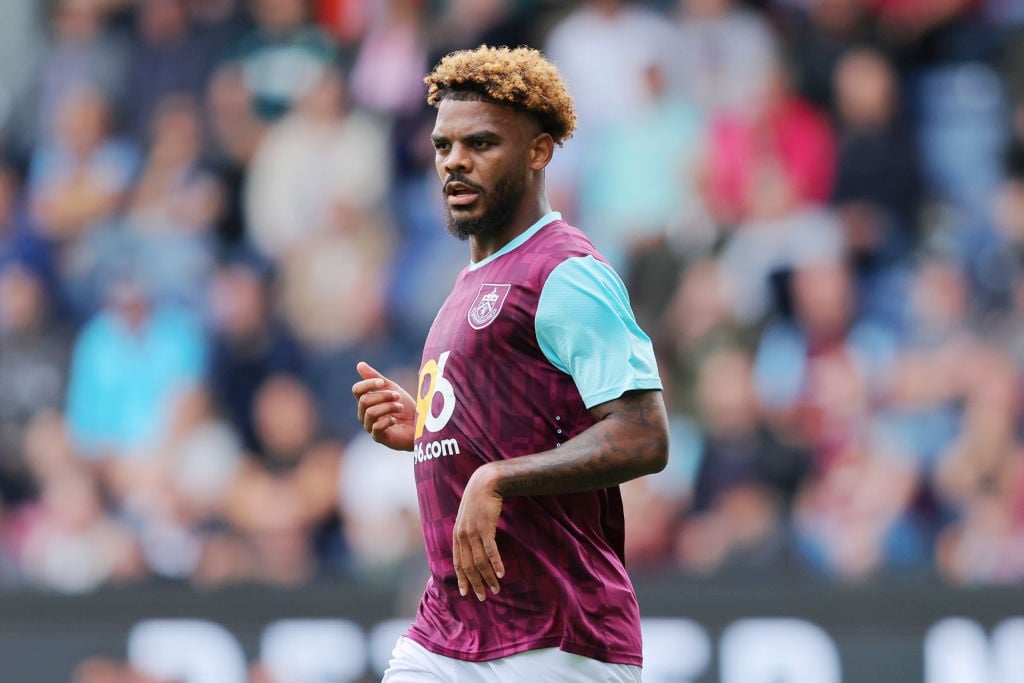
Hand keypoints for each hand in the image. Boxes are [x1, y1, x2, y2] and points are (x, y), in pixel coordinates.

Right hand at [352, 362, 415, 450]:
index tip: (382, 382)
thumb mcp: (392, 389)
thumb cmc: (405, 408)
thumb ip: (376, 378)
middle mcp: (364, 414)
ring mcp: (370, 426)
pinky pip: (376, 427)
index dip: (368, 384)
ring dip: (388, 407)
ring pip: (370, 412)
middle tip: (398, 396)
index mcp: (366, 401)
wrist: (419, 425)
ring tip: (400, 407)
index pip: (357, 390)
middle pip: (364, 400)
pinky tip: (395, 420)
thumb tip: (359, 364)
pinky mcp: (378, 437)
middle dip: (383, 396)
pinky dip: (387, 420)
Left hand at [452, 464, 505, 600]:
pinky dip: (495, 564)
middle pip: (468, 566)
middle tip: (483, 597)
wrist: (484, 483)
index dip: (461, 579)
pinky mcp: (485, 527)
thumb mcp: (468, 518)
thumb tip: (471, 547)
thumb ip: (467, 533)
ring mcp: (473, 532)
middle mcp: (462, 536)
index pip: (457, 563)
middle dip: (475, 583)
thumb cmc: (478, 501)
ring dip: (488, 577)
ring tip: (495, 589)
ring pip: (479, 561)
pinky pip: (491, 550)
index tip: (465, 593)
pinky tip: (501, 573)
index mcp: (457, 535)